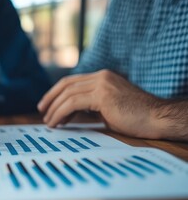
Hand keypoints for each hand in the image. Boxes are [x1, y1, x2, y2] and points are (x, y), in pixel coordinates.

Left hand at [37, 70, 161, 138]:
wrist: (157, 119)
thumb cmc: (135, 118)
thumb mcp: (107, 109)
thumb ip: (90, 106)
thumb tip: (69, 114)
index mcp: (103, 77)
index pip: (72, 81)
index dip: (56, 92)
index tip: (47, 105)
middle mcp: (101, 76)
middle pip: (66, 84)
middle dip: (50, 98)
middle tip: (41, 112)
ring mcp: (102, 84)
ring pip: (68, 94)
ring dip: (54, 109)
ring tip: (48, 122)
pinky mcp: (103, 95)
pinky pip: (73, 103)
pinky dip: (60, 113)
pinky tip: (56, 123)